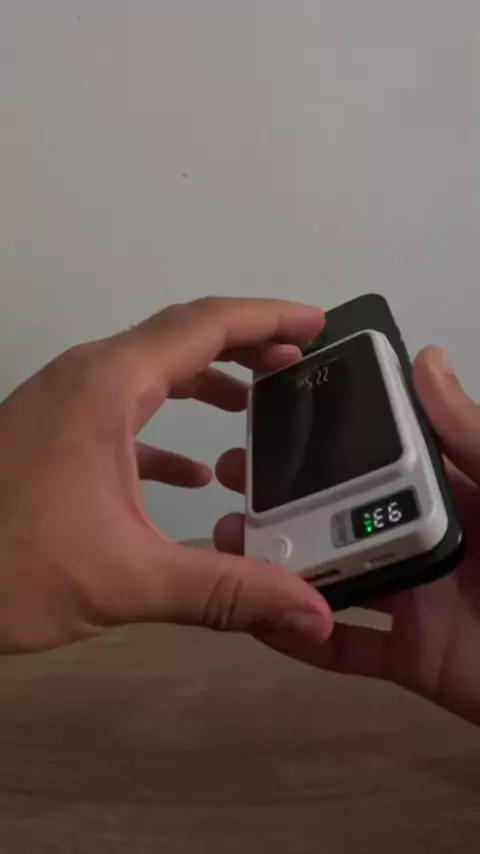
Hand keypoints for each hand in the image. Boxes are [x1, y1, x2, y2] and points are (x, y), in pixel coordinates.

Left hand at [0, 297, 332, 653]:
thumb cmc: (12, 564)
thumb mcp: (128, 579)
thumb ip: (226, 591)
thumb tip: (314, 615)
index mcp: (108, 385)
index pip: (204, 325)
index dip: (267, 318)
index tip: (316, 324)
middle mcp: (86, 377)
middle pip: (180, 338)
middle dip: (245, 345)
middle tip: (299, 362)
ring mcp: (63, 403)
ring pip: (149, 373)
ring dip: (205, 384)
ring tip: (256, 409)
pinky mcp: (50, 433)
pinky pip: (121, 412)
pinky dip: (164, 432)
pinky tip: (193, 475)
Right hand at [216, 349, 479, 725]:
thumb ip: (473, 434)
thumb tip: (424, 359)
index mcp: (456, 494)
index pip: (382, 457)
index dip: (330, 439)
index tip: (275, 418)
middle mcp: (427, 540)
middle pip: (344, 513)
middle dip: (288, 495)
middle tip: (234, 477)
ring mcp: (416, 601)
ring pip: (334, 575)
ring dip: (281, 560)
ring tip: (231, 540)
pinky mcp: (410, 657)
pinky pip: (346, 648)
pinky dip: (302, 638)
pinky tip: (261, 617)